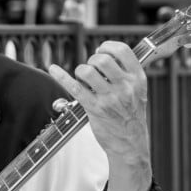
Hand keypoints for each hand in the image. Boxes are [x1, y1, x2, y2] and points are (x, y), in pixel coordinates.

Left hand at [49, 41, 151, 190]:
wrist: (130, 144)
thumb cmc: (131, 117)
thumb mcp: (137, 92)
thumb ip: (125, 73)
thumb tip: (102, 53)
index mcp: (138, 79)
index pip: (122, 50)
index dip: (107, 46)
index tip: (101, 50)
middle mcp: (125, 87)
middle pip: (102, 59)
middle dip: (92, 59)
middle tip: (91, 68)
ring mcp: (109, 99)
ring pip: (87, 71)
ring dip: (81, 70)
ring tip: (83, 78)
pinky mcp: (95, 109)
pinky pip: (74, 88)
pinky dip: (61, 76)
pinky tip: (53, 69)